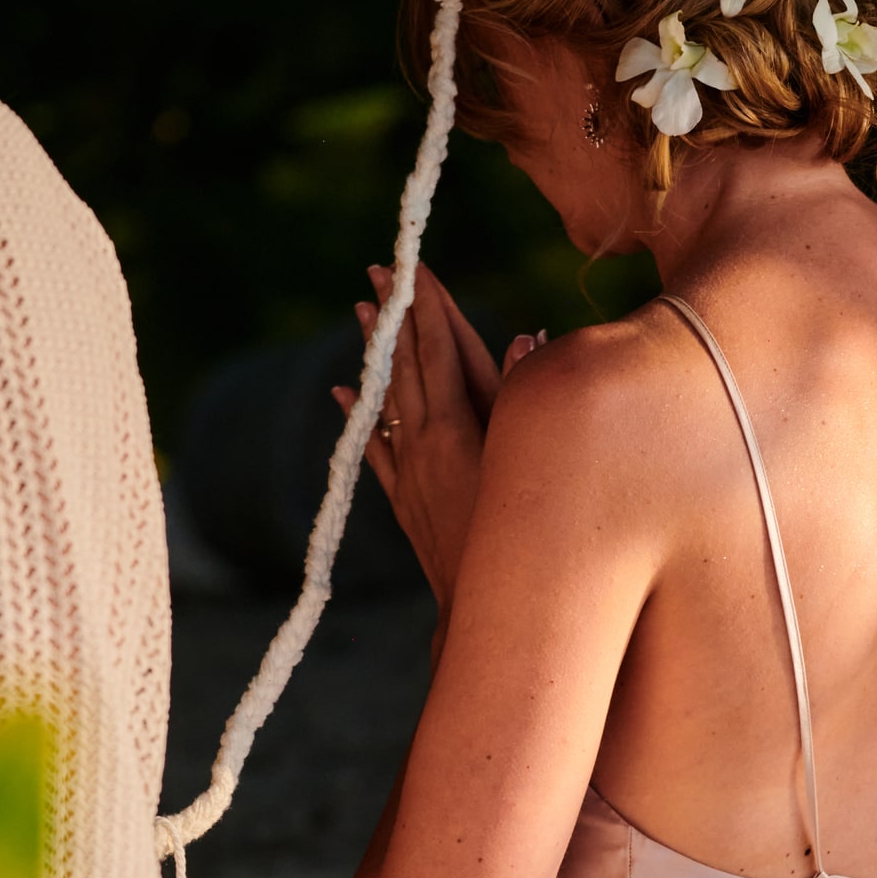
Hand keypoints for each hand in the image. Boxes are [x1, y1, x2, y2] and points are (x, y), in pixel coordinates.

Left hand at [332, 264, 544, 607]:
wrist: (482, 609)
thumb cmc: (520, 537)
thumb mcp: (530, 462)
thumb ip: (525, 397)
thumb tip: (524, 336)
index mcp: (457, 427)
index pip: (440, 350)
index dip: (428, 306)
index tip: (414, 268)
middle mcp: (425, 442)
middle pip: (408, 364)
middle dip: (397, 314)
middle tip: (379, 270)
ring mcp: (411, 471)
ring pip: (389, 398)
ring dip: (377, 353)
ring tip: (360, 312)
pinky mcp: (405, 500)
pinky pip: (377, 447)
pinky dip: (362, 416)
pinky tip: (346, 392)